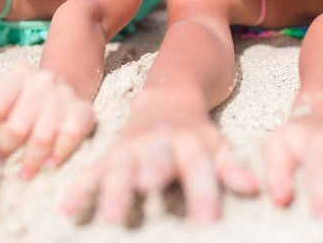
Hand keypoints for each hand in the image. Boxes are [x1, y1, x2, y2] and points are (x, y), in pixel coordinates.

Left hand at [0, 65, 94, 177]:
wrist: (61, 93)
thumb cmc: (21, 99)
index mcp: (19, 75)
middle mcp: (43, 81)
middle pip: (18, 124)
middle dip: (7, 147)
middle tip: (1, 161)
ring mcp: (64, 95)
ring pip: (43, 135)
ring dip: (31, 159)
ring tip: (24, 173)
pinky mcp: (83, 111)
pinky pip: (71, 135)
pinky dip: (60, 153)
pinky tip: (51, 164)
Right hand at [61, 113, 258, 223]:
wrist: (165, 102)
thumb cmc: (196, 134)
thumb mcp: (216, 145)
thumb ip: (231, 167)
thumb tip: (253, 188)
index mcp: (188, 141)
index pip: (198, 167)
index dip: (203, 192)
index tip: (208, 221)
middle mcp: (157, 142)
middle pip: (155, 159)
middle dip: (151, 173)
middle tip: (148, 188)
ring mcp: (131, 147)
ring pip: (121, 167)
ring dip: (114, 189)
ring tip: (111, 217)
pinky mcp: (110, 154)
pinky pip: (92, 171)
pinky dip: (80, 189)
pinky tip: (68, 210)